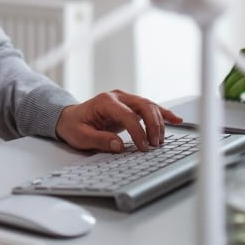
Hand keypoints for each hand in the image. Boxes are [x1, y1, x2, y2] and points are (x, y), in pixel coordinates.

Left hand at [55, 90, 182, 152]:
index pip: (128, 115)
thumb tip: (119, 146)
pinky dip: (163, 114)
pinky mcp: (131, 106)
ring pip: (149, 106)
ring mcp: (126, 100)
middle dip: (153, 125)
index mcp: (105, 101)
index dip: (138, 131)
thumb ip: (99, 140)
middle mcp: (118, 97)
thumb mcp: (80, 136)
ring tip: (160, 141)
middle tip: (154, 145)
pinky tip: (176, 120)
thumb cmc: (74, 126)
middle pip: (144, 105)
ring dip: (159, 123)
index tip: (143, 147)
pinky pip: (150, 108)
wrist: (69, 117)